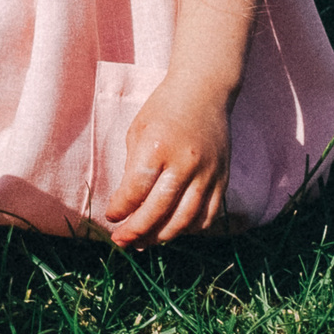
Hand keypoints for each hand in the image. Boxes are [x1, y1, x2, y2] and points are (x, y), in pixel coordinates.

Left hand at [100, 75, 233, 247]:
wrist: (204, 90)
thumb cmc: (164, 108)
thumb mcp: (138, 130)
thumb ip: (134, 167)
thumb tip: (128, 203)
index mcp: (157, 146)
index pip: (136, 189)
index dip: (121, 208)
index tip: (111, 216)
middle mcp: (185, 163)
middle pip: (159, 210)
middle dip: (137, 230)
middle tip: (122, 241)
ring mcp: (207, 173)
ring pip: (185, 219)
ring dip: (162, 236)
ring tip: (144, 242)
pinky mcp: (222, 179)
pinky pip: (208, 215)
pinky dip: (190, 229)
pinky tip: (174, 231)